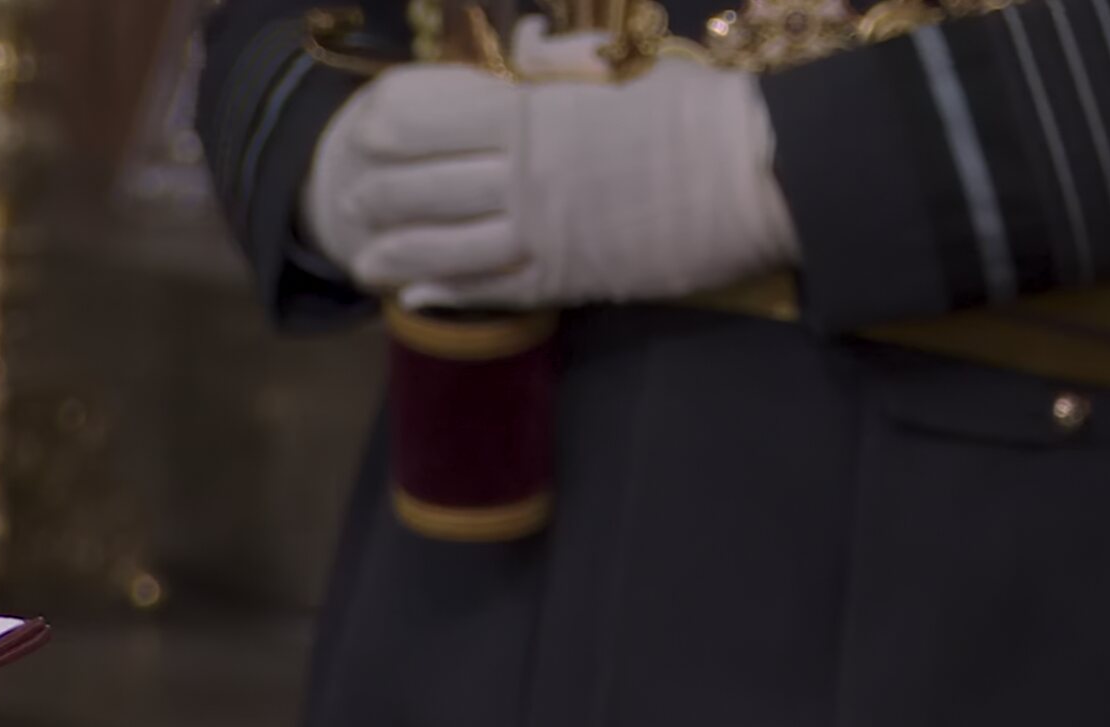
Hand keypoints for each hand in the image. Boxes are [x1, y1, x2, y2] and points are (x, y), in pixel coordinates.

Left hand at [301, 54, 795, 308]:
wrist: (758, 175)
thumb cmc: (701, 114)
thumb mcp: (626, 70)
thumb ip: (566, 63)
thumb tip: (528, 44)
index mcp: (534, 113)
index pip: (430, 115)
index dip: (390, 124)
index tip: (369, 131)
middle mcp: (526, 174)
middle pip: (422, 184)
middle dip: (376, 194)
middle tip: (351, 202)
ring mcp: (546, 231)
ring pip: (445, 245)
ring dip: (396, 252)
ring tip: (363, 260)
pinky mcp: (574, 277)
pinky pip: (494, 290)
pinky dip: (447, 294)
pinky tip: (415, 297)